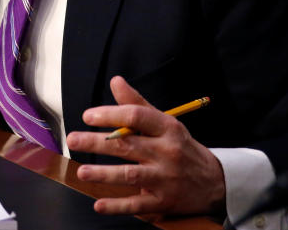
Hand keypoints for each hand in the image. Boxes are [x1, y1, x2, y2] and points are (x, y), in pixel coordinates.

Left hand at [65, 76, 225, 217]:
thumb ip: (137, 104)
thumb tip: (116, 81)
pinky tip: (98, 204)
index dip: (111, 114)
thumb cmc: (181, 147)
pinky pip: (138, 204)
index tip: (88, 116)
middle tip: (73, 140)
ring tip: (82, 172)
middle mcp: (167, 152)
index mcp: (167, 128)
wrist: (214, 182)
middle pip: (128, 145)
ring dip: (104, 174)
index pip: (137, 117)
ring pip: (131, 175)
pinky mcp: (164, 201)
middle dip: (97, 142)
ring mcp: (166, 178)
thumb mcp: (165, 123)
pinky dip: (117, 206)